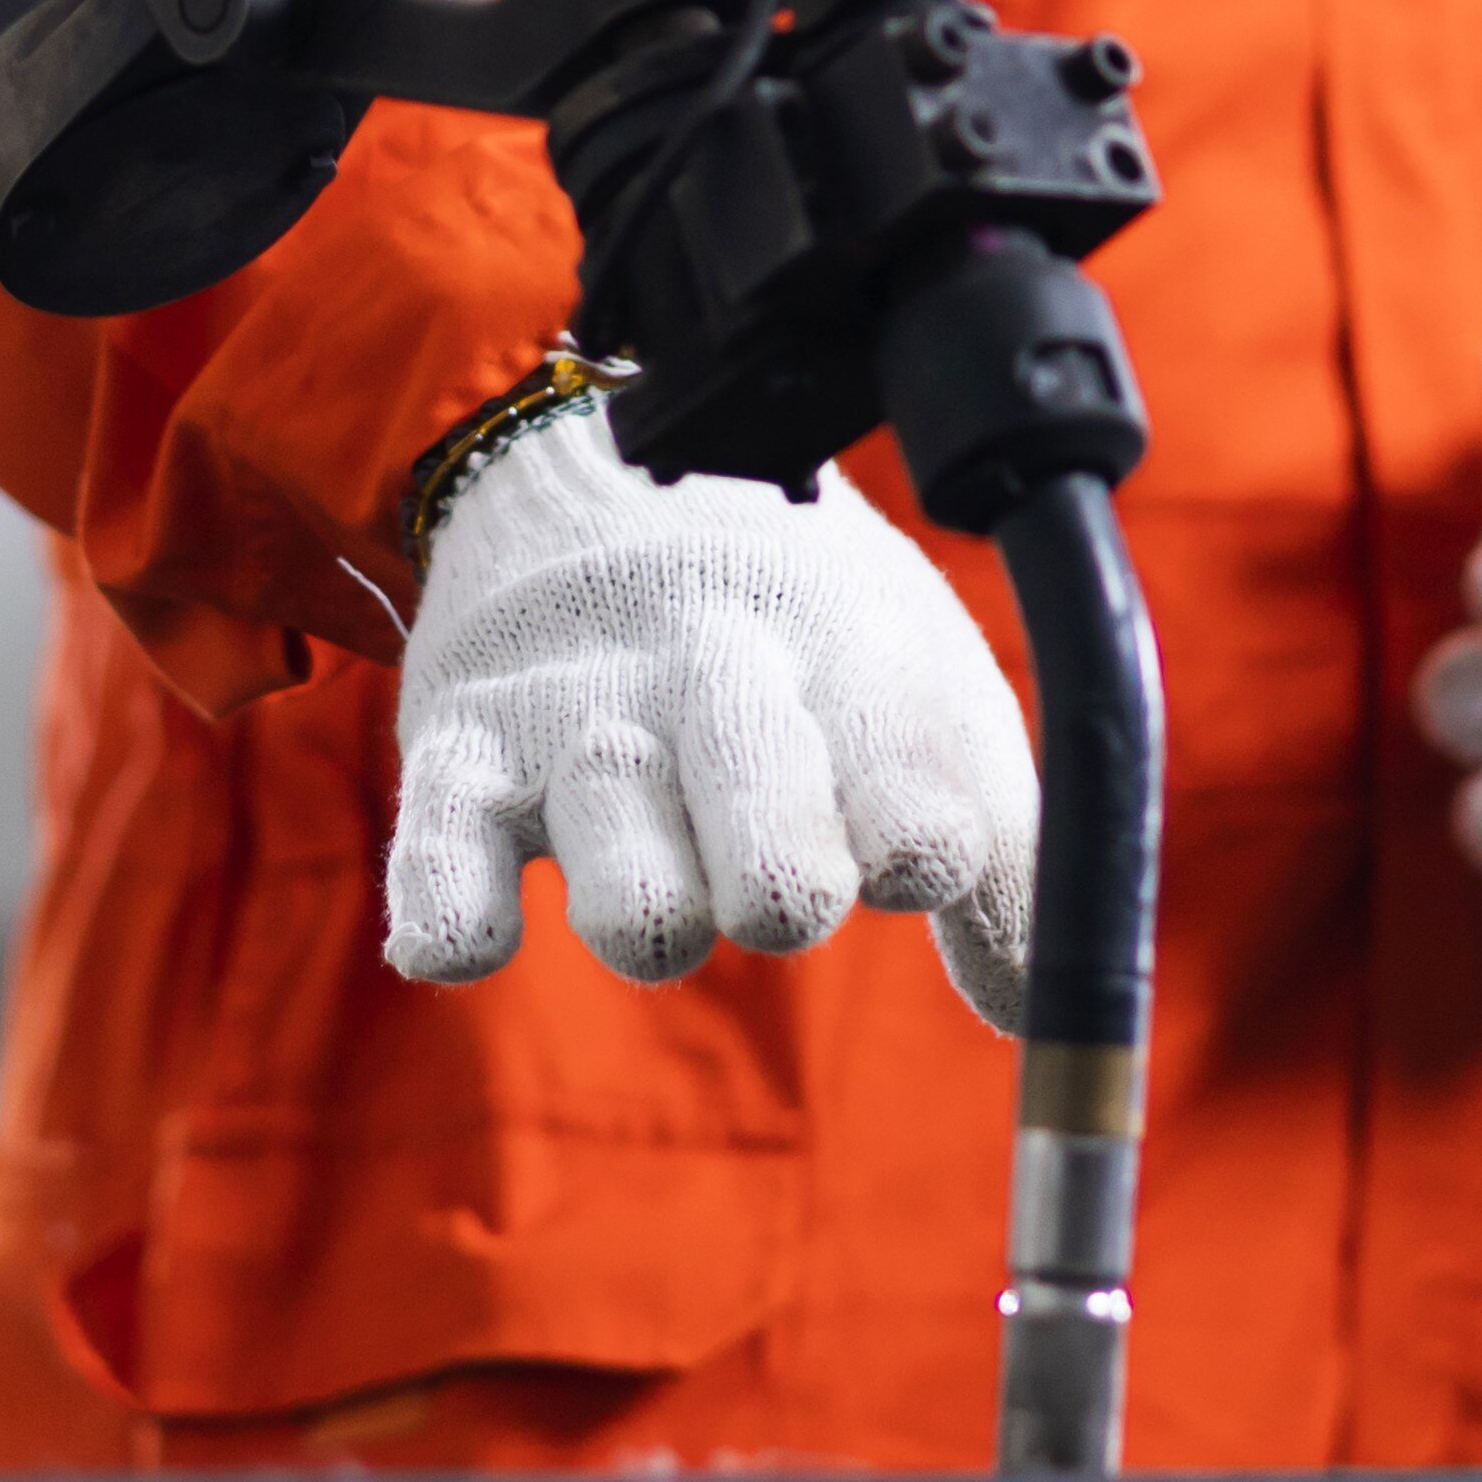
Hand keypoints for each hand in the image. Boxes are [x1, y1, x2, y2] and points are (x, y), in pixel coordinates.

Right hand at [381, 397, 1040, 1028]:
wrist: (594, 461)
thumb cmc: (794, 634)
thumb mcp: (914, 697)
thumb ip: (998, 860)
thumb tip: (1042, 1019)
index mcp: (853, 677)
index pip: (920, 813)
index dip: (925, 853)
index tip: (919, 860)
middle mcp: (717, 687)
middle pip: (775, 862)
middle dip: (786, 897)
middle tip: (782, 892)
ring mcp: (580, 723)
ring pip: (628, 884)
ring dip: (649, 918)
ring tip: (662, 903)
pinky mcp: (456, 749)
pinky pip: (439, 862)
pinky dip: (453, 920)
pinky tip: (478, 938)